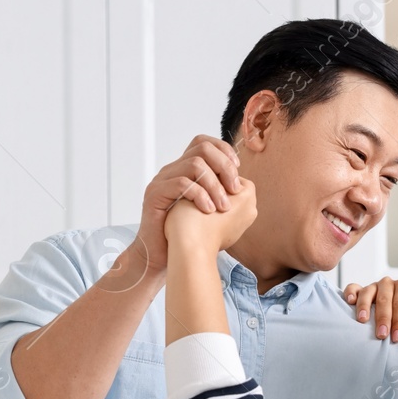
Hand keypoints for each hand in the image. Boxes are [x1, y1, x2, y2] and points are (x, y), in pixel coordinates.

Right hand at [128, 135, 244, 279]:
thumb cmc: (185, 235)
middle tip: (234, 191)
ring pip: (194, 165)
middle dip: (224, 167)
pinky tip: (209, 211)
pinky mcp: (154, 194)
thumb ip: (220, 193)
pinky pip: (182, 184)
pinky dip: (200, 196)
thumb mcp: (207, 209)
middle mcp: (171, 170)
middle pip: (202, 149)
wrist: (160, 255)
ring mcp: (161, 181)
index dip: (223, 150)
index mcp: (183, 170)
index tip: (237, 170)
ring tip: (223, 208)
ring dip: (215, 186)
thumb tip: (243, 185)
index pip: (203, 142)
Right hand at [343, 276, 397, 344]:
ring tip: (363, 321)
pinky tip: (349, 302)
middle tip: (381, 335)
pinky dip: (350, 293)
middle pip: (384, 298)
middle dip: (383, 318)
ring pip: (368, 292)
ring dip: (364, 306)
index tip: (396, 337)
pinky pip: (353, 288)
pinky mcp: (361, 293)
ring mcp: (374, 287)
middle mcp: (389, 285)